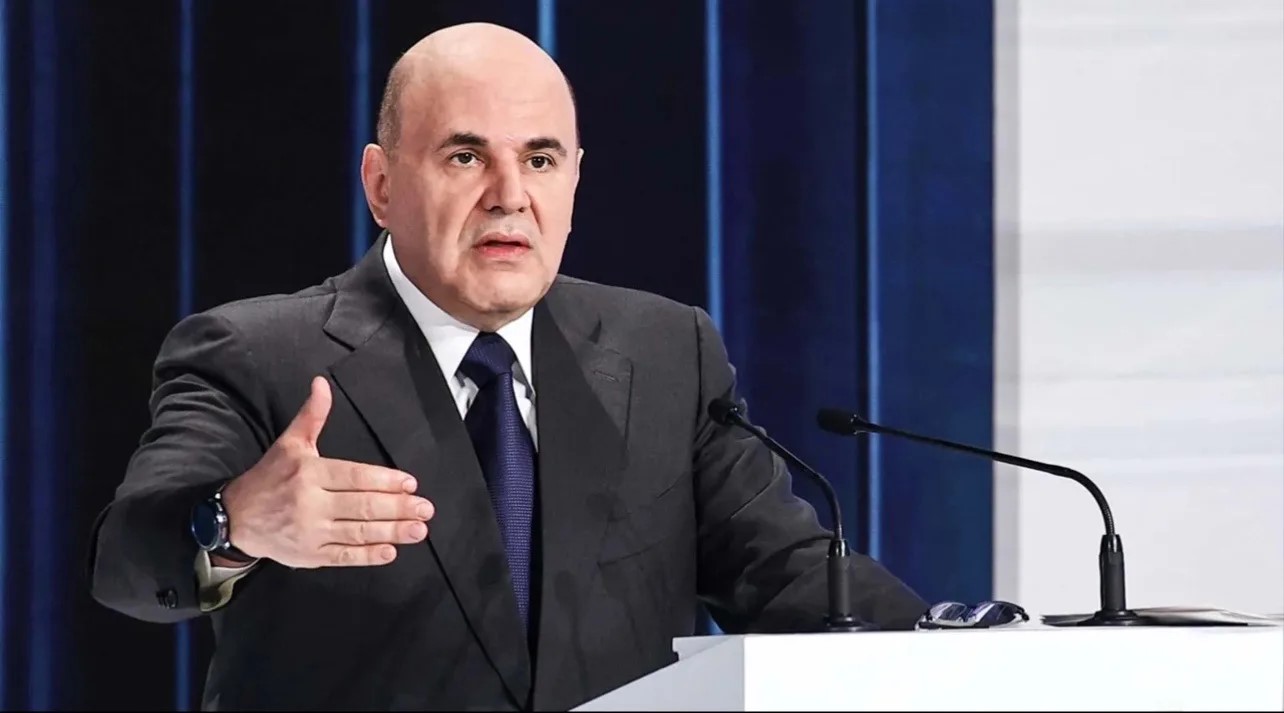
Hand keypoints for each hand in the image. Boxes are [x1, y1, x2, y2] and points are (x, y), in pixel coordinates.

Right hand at [219, 376, 433, 567]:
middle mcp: (310, 503)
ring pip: (357, 532)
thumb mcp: (289, 443)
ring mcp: (310, 533)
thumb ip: (312, 416)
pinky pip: (343, 556)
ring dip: (392, 532)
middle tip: (425, 508)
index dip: (384, 481)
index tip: (410, 484)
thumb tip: (322, 384)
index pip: (354, 477)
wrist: (235, 518)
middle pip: (362, 505)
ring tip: (418, 529)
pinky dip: (367, 556)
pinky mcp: (309, 556)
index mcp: (309, 473)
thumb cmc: (269, 478)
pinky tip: (390, 552)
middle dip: (397, 508)